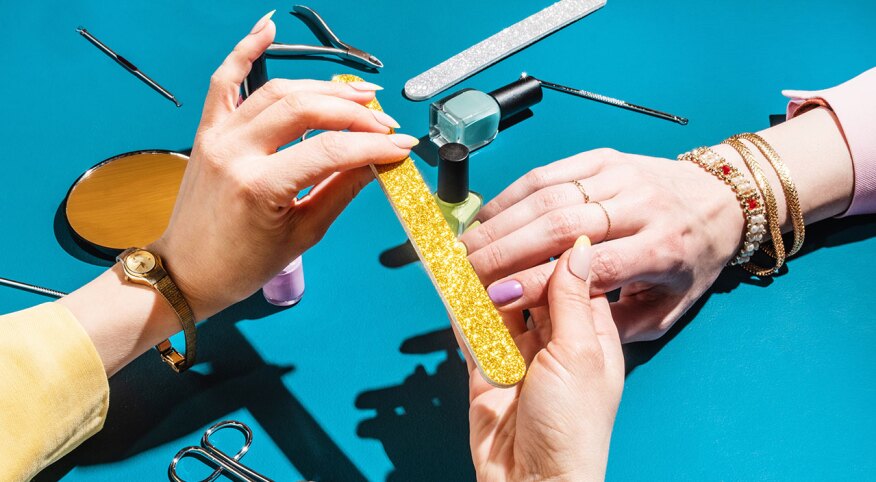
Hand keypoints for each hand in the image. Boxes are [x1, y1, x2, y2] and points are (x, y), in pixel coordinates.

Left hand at [151, 14, 417, 318]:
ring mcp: (218, 136)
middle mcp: (235, 152)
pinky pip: (224, 81)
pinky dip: (244, 51)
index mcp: (260, 186)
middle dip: (354, 112)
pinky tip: (267, 28)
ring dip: (323, 87)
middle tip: (384, 122)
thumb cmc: (242, 264)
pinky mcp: (207, 131)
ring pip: (278, 90)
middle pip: (307, 110)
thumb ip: (342, 190)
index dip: (373, 144)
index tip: (402, 145)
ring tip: (359, 94)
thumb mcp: (304, 234)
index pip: (331, 150)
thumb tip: (379, 162)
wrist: (188, 271)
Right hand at [460, 237, 622, 480]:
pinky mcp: (487, 371)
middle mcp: (556, 341)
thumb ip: (571, 299)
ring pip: (498, 305)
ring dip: (482, 281)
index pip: (571, 278)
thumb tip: (579, 247)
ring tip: (463, 248)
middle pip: (531, 287)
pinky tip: (451, 282)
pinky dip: (460, 307)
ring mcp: (519, 355)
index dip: (551, 251)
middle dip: (510, 263)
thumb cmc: (573, 427)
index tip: (532, 221)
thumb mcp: (580, 353)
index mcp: (591, 335)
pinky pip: (471, 331)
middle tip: (486, 232)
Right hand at [461, 148, 742, 341]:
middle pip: (562, 226)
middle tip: (464, 271)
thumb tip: (553, 324)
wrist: (721, 199)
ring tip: (464, 247)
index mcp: (662, 249)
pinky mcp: (601, 156)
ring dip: (499, 222)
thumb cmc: (689, 262)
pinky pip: (547, 173)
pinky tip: (486, 217)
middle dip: (506, 250)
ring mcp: (620, 175)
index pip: (593, 268)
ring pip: (548, 195)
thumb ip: (617, 322)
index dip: (540, 283)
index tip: (497, 298)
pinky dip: (510, 195)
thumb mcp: (667, 309)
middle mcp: (641, 206)